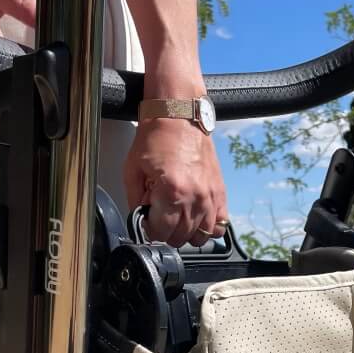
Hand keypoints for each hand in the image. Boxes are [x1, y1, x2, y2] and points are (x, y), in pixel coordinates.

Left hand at [123, 118, 228, 247]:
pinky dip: (208, 227)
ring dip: (186, 233)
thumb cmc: (157, 137)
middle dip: (166, 232)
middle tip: (159, 216)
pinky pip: (219, 225)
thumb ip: (135, 202)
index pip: (160, 233)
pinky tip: (196, 219)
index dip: (149, 229)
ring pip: (200, 236)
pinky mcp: (220, 192)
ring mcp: (210, 196)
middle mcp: (195, 198)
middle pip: (180, 238)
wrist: (180, 114)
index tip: (146, 220)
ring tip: (177, 219)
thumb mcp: (133, 171)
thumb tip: (141, 221)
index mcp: (172, 192)